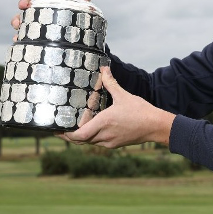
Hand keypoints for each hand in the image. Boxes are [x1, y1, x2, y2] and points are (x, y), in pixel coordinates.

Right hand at [11, 0, 92, 40]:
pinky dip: (19, 36)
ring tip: (17, 23)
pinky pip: (22, 36)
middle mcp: (41, 12)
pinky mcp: (32, 38)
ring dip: (17, 19)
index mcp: (52, 3)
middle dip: (25, 2)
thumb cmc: (78, 22)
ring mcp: (35, 24)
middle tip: (24, 4)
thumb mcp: (82, 12)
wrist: (78, 42)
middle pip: (29, 4)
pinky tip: (18, 38)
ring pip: (22, 19)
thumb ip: (83, 3)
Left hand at [58, 67, 174, 148]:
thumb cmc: (141, 111)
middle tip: (61, 128)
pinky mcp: (116, 144)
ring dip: (82, 136)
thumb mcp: (124, 96)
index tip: (57, 129)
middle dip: (70, 136)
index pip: (78, 135)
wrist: (155, 126)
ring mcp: (110, 142)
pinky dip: (93, 138)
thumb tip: (104, 69)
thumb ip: (111, 83)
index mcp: (103, 123)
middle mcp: (104, 135)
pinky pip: (99, 143)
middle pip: (80, 141)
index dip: (65, 134)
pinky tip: (94, 130)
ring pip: (89, 142)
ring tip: (75, 127)